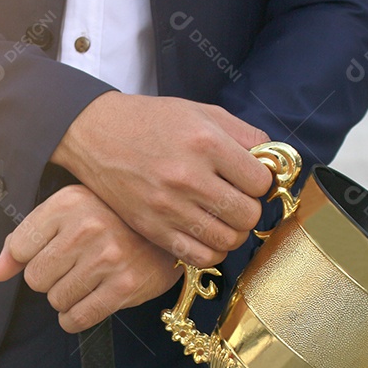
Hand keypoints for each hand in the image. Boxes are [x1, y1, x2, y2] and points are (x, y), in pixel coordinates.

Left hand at [0, 185, 180, 332]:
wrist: (167, 230)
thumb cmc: (110, 219)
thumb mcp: (67, 213)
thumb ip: (26, 239)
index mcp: (68, 204)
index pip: (19, 248)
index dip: (28, 259)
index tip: (48, 253)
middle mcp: (87, 228)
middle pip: (35, 278)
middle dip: (48, 279)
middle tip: (71, 268)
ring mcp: (107, 258)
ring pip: (56, 300)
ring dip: (65, 298)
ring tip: (84, 281)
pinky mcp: (124, 286)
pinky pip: (78, 318)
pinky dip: (74, 318)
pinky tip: (85, 303)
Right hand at [50, 92, 272, 267]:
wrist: (96, 134)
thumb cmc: (151, 121)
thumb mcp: (200, 111)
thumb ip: (243, 133)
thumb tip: (272, 161)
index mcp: (205, 143)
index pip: (260, 182)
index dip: (260, 182)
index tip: (248, 179)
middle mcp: (189, 177)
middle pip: (248, 215)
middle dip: (249, 208)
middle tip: (236, 199)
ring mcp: (169, 207)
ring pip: (228, 240)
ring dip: (233, 232)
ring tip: (223, 219)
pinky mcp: (153, 228)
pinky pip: (200, 256)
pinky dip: (212, 251)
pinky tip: (207, 235)